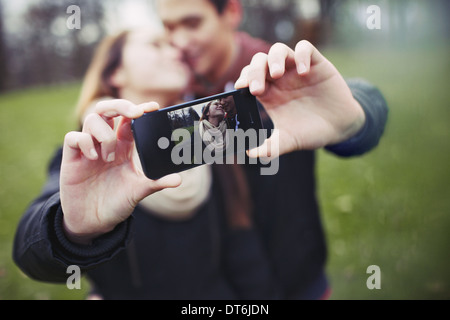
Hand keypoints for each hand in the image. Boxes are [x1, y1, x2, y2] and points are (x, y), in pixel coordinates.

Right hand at [60, 100, 181, 243]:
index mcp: (124, 147)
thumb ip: (156, 183)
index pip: (129, 120)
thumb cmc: (117, 202)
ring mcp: (88, 149)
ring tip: (109, 157)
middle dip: (120, 105)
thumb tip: (178, 180)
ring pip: (92, 120)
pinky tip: (93, 158)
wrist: (94, 222)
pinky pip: (73, 138)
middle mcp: (105, 144)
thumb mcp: (138, 191)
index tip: (153, 107)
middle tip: (134, 113)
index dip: (139, 109)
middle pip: (108, 110)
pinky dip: (85, 142)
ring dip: (105, 134)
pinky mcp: (72, 159)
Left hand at [235, 40, 365, 158]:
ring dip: (274, 59)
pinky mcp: (316, 64)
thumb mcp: (288, 140)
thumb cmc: (310, 131)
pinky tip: (303, 72)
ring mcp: (296, 69)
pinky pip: (305, 48)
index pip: (248, 78)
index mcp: (268, 93)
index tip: (241, 89)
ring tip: (277, 74)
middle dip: (254, 71)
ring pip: (279, 50)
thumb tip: (251, 154)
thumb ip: (270, 147)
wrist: (340, 127)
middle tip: (256, 89)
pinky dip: (301, 55)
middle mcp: (280, 78)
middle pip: (259, 62)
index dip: (243, 79)